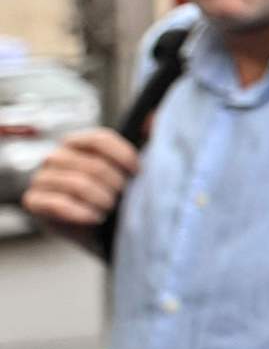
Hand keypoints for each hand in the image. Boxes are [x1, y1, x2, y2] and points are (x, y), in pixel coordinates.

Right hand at [22, 129, 138, 249]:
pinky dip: (83, 213)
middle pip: (93, 165)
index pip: (100, 139)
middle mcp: (56, 156)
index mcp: (78, 142)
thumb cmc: (116, 195)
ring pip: (78, 184)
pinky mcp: (33, 201)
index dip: (124, 156)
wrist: (98, 232)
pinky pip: (59, 204)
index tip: (139, 173)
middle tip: (124, 199)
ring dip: (102, 201)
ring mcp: (42, 178)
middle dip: (116, 186)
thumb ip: (146, 139)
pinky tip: (96, 218)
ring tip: (111, 210)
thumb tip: (154, 117)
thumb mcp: (132, 169)